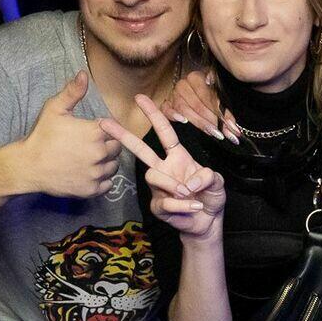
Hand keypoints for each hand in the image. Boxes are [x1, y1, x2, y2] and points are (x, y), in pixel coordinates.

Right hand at [17, 71, 123, 198]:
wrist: (27, 166)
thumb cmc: (42, 136)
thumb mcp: (54, 109)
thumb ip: (72, 92)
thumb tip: (84, 73)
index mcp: (95, 132)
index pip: (116, 130)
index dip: (105, 130)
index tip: (93, 132)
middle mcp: (100, 153)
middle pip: (117, 148)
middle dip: (107, 145)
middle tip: (90, 146)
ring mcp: (96, 173)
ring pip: (113, 166)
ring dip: (106, 162)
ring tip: (89, 159)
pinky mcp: (92, 189)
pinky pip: (108, 184)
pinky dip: (101, 179)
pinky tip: (88, 172)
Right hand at [101, 96, 225, 239]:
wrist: (207, 222)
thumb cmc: (210, 197)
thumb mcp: (217, 183)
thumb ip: (208, 176)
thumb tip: (189, 182)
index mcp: (178, 157)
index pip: (165, 132)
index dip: (154, 115)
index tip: (140, 98)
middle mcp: (165, 168)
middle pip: (140, 149)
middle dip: (123, 135)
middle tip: (104, 122)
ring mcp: (158, 187)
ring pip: (153, 175)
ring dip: (174, 185)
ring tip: (190, 194)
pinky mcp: (157, 205)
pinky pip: (164, 201)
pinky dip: (182, 205)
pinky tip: (193, 207)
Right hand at [163, 70, 240, 143]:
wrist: (193, 97)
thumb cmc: (208, 98)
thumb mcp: (219, 101)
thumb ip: (226, 113)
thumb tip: (233, 127)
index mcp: (196, 77)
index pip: (208, 95)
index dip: (220, 111)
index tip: (229, 125)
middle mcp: (183, 84)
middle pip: (197, 104)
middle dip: (212, 120)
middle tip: (221, 133)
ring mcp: (172, 94)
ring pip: (184, 108)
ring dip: (199, 122)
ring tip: (211, 132)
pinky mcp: (165, 104)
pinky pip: (166, 109)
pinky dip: (173, 114)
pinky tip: (183, 121)